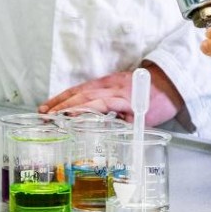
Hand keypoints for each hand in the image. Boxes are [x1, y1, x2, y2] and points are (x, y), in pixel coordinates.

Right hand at [38, 63, 181, 124]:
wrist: (166, 82)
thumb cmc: (157, 104)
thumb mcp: (144, 119)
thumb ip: (124, 124)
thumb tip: (105, 131)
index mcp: (122, 96)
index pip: (96, 102)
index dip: (79, 109)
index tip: (64, 118)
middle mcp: (111, 86)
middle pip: (83, 95)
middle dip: (62, 106)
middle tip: (45, 118)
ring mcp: (106, 81)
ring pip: (80, 89)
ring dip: (61, 99)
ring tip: (44, 110)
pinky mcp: (104, 80)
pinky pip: (83, 86)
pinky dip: (68, 94)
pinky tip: (57, 102)